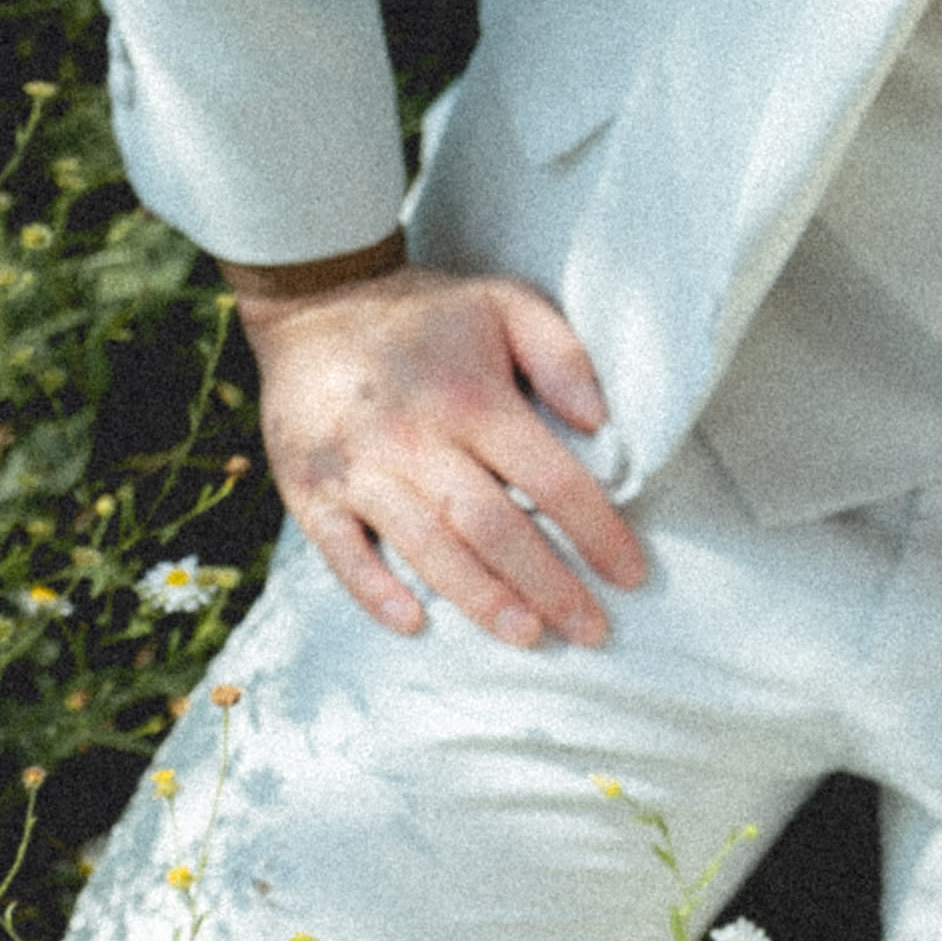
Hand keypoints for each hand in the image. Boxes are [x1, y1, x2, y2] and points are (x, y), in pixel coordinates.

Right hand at [235, 262, 649, 647]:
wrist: (313, 303)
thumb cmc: (423, 313)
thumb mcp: (503, 303)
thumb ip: (561, 355)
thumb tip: (600, 423)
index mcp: (472, 399)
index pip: (551, 479)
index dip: (597, 532)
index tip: (631, 575)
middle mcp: (416, 439)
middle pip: (493, 527)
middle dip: (548, 585)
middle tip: (590, 631)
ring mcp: (359, 469)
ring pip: (427, 547)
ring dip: (480, 599)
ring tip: (527, 637)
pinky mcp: (309, 491)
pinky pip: (341, 552)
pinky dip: (374, 591)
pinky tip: (414, 625)